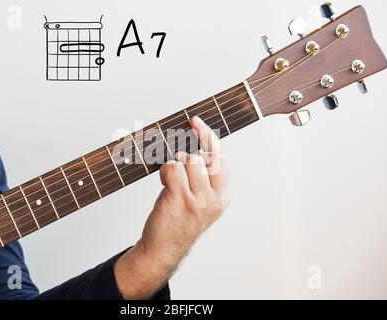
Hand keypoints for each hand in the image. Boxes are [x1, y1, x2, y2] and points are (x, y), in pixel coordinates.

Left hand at [115, 116, 229, 298]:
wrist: (164, 249)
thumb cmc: (179, 222)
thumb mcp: (201, 203)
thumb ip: (205, 178)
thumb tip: (197, 146)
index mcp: (222, 197)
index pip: (222, 159)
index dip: (209, 138)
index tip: (196, 123)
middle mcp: (214, 198)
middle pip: (207, 156)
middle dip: (191, 146)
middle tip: (183, 141)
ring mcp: (198, 200)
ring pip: (190, 160)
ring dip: (175, 163)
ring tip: (170, 178)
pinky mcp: (180, 200)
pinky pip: (173, 169)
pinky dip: (165, 170)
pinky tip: (164, 182)